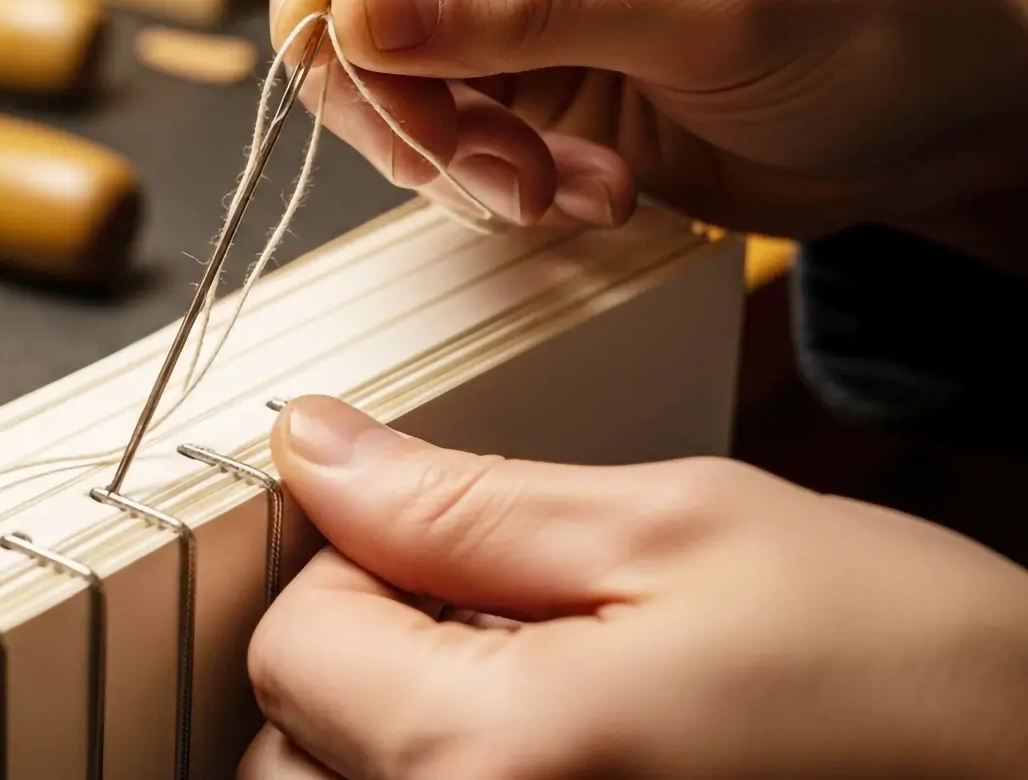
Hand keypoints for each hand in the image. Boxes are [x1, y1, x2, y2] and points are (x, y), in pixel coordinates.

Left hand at [241, 396, 1027, 779]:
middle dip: (362, 661)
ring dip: (396, 735)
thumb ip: (462, 502)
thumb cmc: (902, 668)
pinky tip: (563, 749)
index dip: (355, 567)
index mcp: (497, 763)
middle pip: (292, 751)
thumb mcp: (678, 527)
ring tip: (538, 689)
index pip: (289, 648)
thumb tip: (313, 446)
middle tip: (493, 618)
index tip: (450, 547)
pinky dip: (457, 777)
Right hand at [256, 0, 1027, 267]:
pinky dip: (459, 168)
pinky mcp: (494, 56)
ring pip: (356, 30)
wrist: (940, 127)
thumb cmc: (891, 11)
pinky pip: (410, 108)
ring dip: (421, 128)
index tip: (328, 2)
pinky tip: (564, 187)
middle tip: (437, 132)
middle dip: (368, 43)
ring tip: (534, 181)